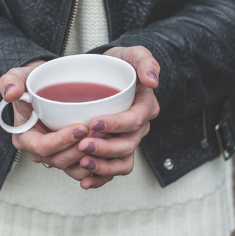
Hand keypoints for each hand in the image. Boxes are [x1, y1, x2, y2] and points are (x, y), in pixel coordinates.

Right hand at [0, 60, 112, 184]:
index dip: (61, 141)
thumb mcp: (20, 76)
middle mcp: (40, 151)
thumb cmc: (33, 83)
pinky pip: (86, 169)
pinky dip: (99, 164)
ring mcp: (57, 156)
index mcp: (25, 138)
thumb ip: (11, 81)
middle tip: (100, 133)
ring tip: (108, 139)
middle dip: (81, 150)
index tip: (80, 128)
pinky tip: (112, 151)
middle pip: (60, 160)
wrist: (48, 86)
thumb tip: (10, 93)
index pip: (42, 147)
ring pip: (75, 168)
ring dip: (93, 158)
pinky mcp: (73, 157)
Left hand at [77, 46, 160, 189]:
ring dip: (103, 167)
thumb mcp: (133, 54)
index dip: (115, 124)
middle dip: (105, 148)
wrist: (108, 74)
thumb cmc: (120, 64)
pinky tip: (85, 181)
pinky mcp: (115, 148)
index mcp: (145, 107)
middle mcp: (139, 127)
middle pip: (127, 145)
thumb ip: (145, 61)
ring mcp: (127, 139)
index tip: (94, 122)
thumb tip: (153, 81)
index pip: (134, 120)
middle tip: (82, 145)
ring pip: (122, 162)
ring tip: (82, 164)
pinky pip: (113, 169)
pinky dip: (100, 178)